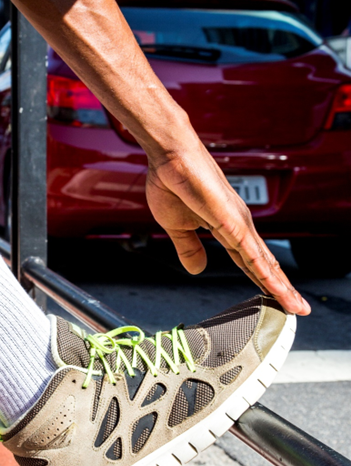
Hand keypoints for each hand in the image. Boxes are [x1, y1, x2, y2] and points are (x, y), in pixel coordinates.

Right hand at [145, 141, 310, 315]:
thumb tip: (197, 268)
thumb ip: (188, 247)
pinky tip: (276, 288)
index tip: (274, 297)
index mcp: (224, 226)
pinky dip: (266, 274)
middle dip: (280, 287)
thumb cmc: (171, 182)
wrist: (170, 157)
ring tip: (294, 306)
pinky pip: (252, 254)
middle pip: (263, 263)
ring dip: (280, 286)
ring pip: (264, 262)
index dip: (261, 279)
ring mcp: (239, 224)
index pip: (248, 260)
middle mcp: (238, 225)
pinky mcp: (233, 223)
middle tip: (296, 308)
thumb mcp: (176, 226)